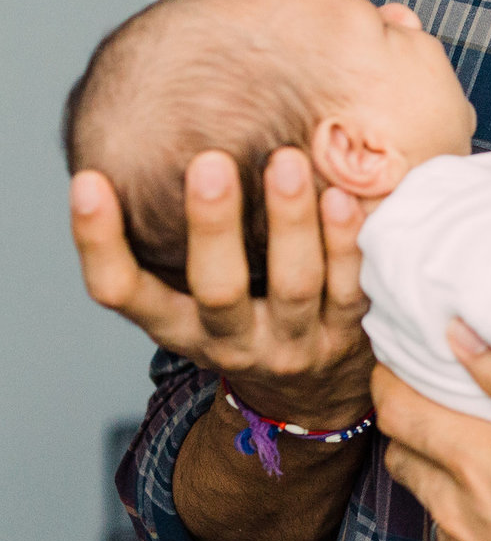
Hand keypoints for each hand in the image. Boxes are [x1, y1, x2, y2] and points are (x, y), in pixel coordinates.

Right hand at [74, 148, 374, 429]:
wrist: (315, 397)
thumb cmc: (247, 320)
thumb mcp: (196, 298)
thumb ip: (178, 243)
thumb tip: (155, 143)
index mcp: (177, 327)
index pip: (120, 292)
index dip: (99, 242)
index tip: (89, 182)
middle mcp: (230, 341)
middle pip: (217, 288)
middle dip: (212, 225)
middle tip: (209, 163)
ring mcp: (294, 342)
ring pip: (294, 284)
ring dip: (291, 220)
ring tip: (287, 160)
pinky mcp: (349, 335)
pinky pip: (351, 285)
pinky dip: (346, 240)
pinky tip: (343, 195)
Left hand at [376, 320, 490, 540]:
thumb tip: (460, 337)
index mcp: (474, 463)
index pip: (397, 410)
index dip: (387, 378)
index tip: (398, 355)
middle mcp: (452, 508)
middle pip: (400, 452)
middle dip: (407, 419)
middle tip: (435, 394)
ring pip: (425, 497)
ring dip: (433, 466)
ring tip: (475, 448)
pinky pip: (451, 538)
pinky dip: (461, 513)